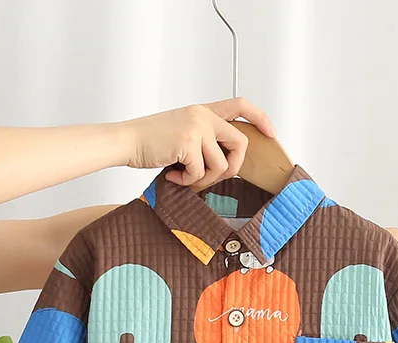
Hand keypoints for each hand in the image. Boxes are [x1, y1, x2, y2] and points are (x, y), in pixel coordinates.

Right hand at [121, 98, 276, 189]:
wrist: (126, 141)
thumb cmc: (152, 142)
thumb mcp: (184, 133)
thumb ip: (207, 141)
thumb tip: (229, 165)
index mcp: (203, 111)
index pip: (240, 105)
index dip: (260, 118)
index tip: (271, 133)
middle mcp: (203, 115)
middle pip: (240, 143)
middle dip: (232, 167)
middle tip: (212, 177)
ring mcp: (196, 127)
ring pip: (221, 164)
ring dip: (204, 179)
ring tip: (185, 177)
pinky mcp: (188, 142)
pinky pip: (200, 173)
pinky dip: (187, 181)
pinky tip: (173, 175)